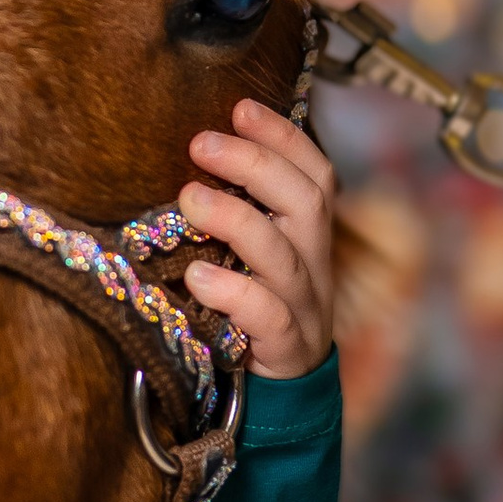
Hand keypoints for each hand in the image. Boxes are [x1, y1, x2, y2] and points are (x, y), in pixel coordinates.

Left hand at [178, 100, 335, 378]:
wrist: (278, 395)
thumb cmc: (248, 308)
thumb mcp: (247, 255)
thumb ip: (233, 211)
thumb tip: (189, 154)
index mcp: (307, 235)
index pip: (313, 174)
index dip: (282, 137)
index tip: (239, 106)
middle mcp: (312, 265)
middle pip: (306, 203)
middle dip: (256, 165)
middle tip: (202, 143)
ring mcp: (303, 307)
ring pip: (284, 257)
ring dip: (235, 220)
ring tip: (189, 199)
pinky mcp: (284, 349)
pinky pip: (268, 317)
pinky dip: (233, 292)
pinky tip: (197, 276)